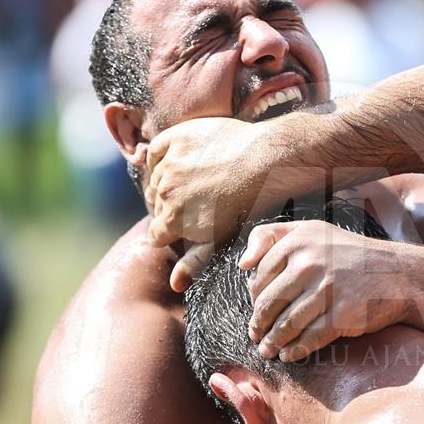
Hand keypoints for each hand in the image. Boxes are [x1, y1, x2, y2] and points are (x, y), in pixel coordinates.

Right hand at [144, 117, 270, 290]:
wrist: (267, 160)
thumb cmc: (249, 203)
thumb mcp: (221, 239)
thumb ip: (194, 261)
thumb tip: (174, 285)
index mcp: (171, 220)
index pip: (155, 234)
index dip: (169, 234)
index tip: (184, 228)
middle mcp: (163, 192)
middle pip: (156, 206)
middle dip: (169, 208)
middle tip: (195, 203)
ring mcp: (168, 164)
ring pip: (156, 179)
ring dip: (168, 182)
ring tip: (194, 182)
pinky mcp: (176, 139)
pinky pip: (157, 150)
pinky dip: (163, 156)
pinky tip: (179, 161)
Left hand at [237, 221, 412, 361]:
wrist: (400, 274)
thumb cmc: (350, 254)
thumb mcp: (313, 231)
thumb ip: (272, 237)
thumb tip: (241, 264)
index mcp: (299, 240)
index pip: (260, 277)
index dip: (254, 299)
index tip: (257, 311)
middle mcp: (311, 262)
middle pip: (269, 303)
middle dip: (258, 325)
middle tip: (255, 336)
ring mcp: (328, 288)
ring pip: (286, 324)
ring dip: (272, 342)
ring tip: (267, 350)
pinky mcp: (343, 314)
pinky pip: (310, 338)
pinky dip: (295, 350)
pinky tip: (289, 355)